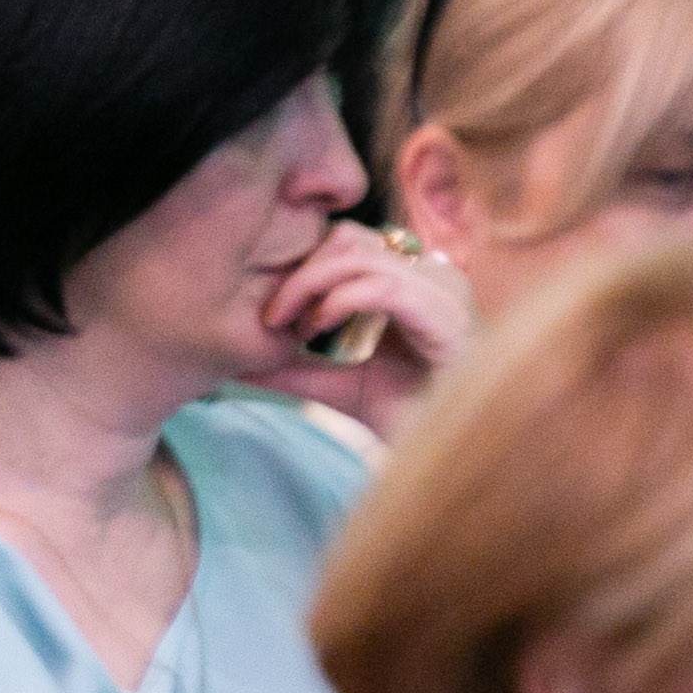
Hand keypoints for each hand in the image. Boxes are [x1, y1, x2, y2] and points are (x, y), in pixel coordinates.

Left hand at [253, 223, 473, 438]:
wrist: (456, 455)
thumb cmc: (410, 417)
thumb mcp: (339, 385)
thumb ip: (296, 368)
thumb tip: (237, 360)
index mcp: (411, 280)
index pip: (347, 241)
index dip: (301, 263)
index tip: (271, 308)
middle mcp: (431, 275)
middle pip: (349, 238)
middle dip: (299, 271)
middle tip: (271, 315)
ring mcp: (442, 290)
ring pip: (360, 255)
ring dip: (310, 285)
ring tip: (291, 326)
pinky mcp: (447, 315)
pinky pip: (383, 286)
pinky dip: (339, 301)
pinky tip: (318, 328)